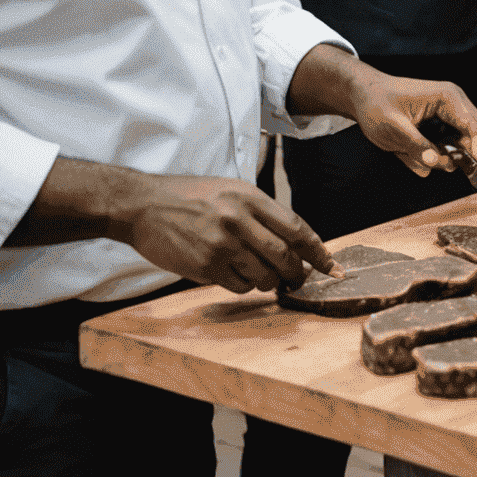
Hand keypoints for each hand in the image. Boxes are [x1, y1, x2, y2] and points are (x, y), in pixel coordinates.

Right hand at [108, 172, 333, 295]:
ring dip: (270, 281)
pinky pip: (238, 285)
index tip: (330, 265)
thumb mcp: (232, 190)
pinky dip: (245, 286)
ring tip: (265, 276)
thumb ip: (261, 211)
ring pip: (263, 274)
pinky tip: (238, 276)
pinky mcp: (205, 265)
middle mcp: (240, 220)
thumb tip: (291, 238)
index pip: (296, 228)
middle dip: (297, 272)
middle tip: (298, 278)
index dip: (317, 250)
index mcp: (251, 198)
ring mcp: (222, 244)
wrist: (145, 205)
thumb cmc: (191, 196)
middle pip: (284, 255)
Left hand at [287, 46, 476, 178]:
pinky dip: (439, 155)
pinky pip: (449, 143)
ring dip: (449, 158)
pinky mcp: (441, 121)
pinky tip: (413, 156)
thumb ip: (416, 145)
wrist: (364, 94)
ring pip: (465, 140)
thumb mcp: (393, 128)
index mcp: (448, 98)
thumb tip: (437, 163)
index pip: (475, 126)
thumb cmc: (377, 104)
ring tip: (414, 158)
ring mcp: (449, 112)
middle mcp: (454, 103)